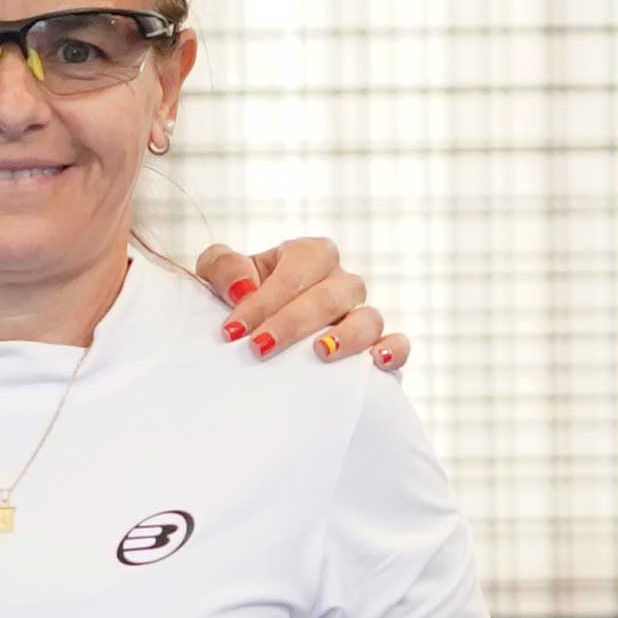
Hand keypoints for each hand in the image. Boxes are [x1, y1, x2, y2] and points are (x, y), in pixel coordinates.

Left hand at [189, 236, 406, 370]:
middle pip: (330, 295)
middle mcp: (340, 282)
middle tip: (259, 348)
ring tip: (320, 354)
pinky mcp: (377, 347)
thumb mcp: (219, 278)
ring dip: (346, 336)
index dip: (265, 299)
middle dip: (293, 322)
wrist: (254, 339)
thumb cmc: (240, 304)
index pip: (296, 269)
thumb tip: (245, 288)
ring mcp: (362, 314)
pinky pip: (398, 344)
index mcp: (309, 256)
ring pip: (369, 318)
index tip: (232, 332)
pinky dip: (393, 351)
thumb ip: (223, 268)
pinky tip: (376, 362)